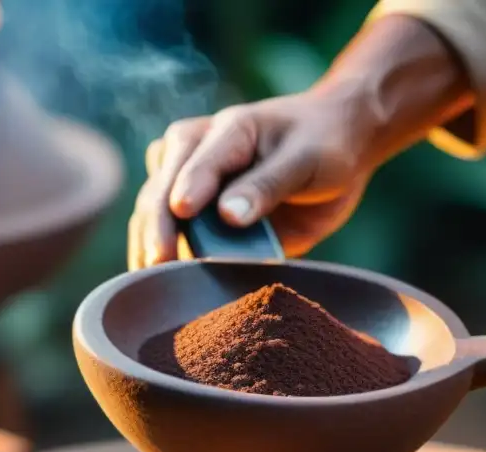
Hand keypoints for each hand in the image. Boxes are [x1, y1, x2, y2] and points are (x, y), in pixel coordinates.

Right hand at [128, 91, 372, 268]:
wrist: (336, 150)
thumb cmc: (323, 146)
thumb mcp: (306, 160)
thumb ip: (268, 185)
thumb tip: (228, 216)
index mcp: (226, 132)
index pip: (198, 162)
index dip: (190, 187)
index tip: (183, 212)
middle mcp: (196, 154)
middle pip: (162, 190)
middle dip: (158, 227)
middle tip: (160, 263)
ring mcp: (192, 185)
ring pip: (154, 214)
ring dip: (150, 246)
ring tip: (151, 282)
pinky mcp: (199, 217)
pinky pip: (173, 238)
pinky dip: (168, 259)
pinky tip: (162, 285)